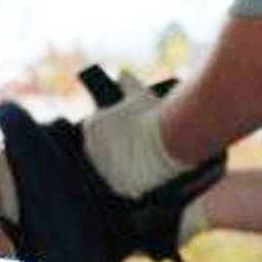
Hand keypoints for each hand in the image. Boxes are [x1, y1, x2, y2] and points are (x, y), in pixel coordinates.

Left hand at [81, 70, 189, 197]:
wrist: (170, 139)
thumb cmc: (154, 114)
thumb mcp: (139, 93)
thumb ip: (126, 83)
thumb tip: (121, 74)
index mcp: (92, 126)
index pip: (94, 127)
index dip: (110, 127)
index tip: (124, 128)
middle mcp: (92, 150)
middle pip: (100, 149)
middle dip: (115, 146)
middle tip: (135, 144)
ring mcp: (105, 170)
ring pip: (110, 167)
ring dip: (121, 164)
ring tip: (141, 160)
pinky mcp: (120, 187)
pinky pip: (121, 184)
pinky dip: (130, 180)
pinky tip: (143, 175)